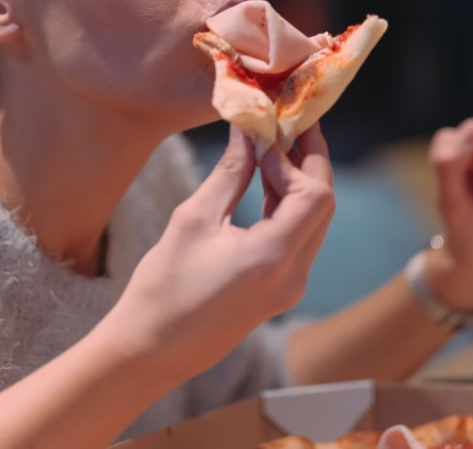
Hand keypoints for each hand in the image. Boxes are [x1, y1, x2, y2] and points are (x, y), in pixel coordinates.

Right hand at [104, 125, 334, 382]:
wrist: (150, 349)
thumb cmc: (164, 286)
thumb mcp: (194, 220)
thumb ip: (230, 173)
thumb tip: (248, 131)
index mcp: (273, 258)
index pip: (314, 194)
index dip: (300, 154)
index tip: (276, 125)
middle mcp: (293, 276)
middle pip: (321, 206)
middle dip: (308, 161)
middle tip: (286, 124)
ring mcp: (289, 288)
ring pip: (313, 221)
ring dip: (297, 182)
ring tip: (271, 146)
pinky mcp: (279, 291)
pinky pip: (298, 238)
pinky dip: (287, 206)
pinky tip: (264, 181)